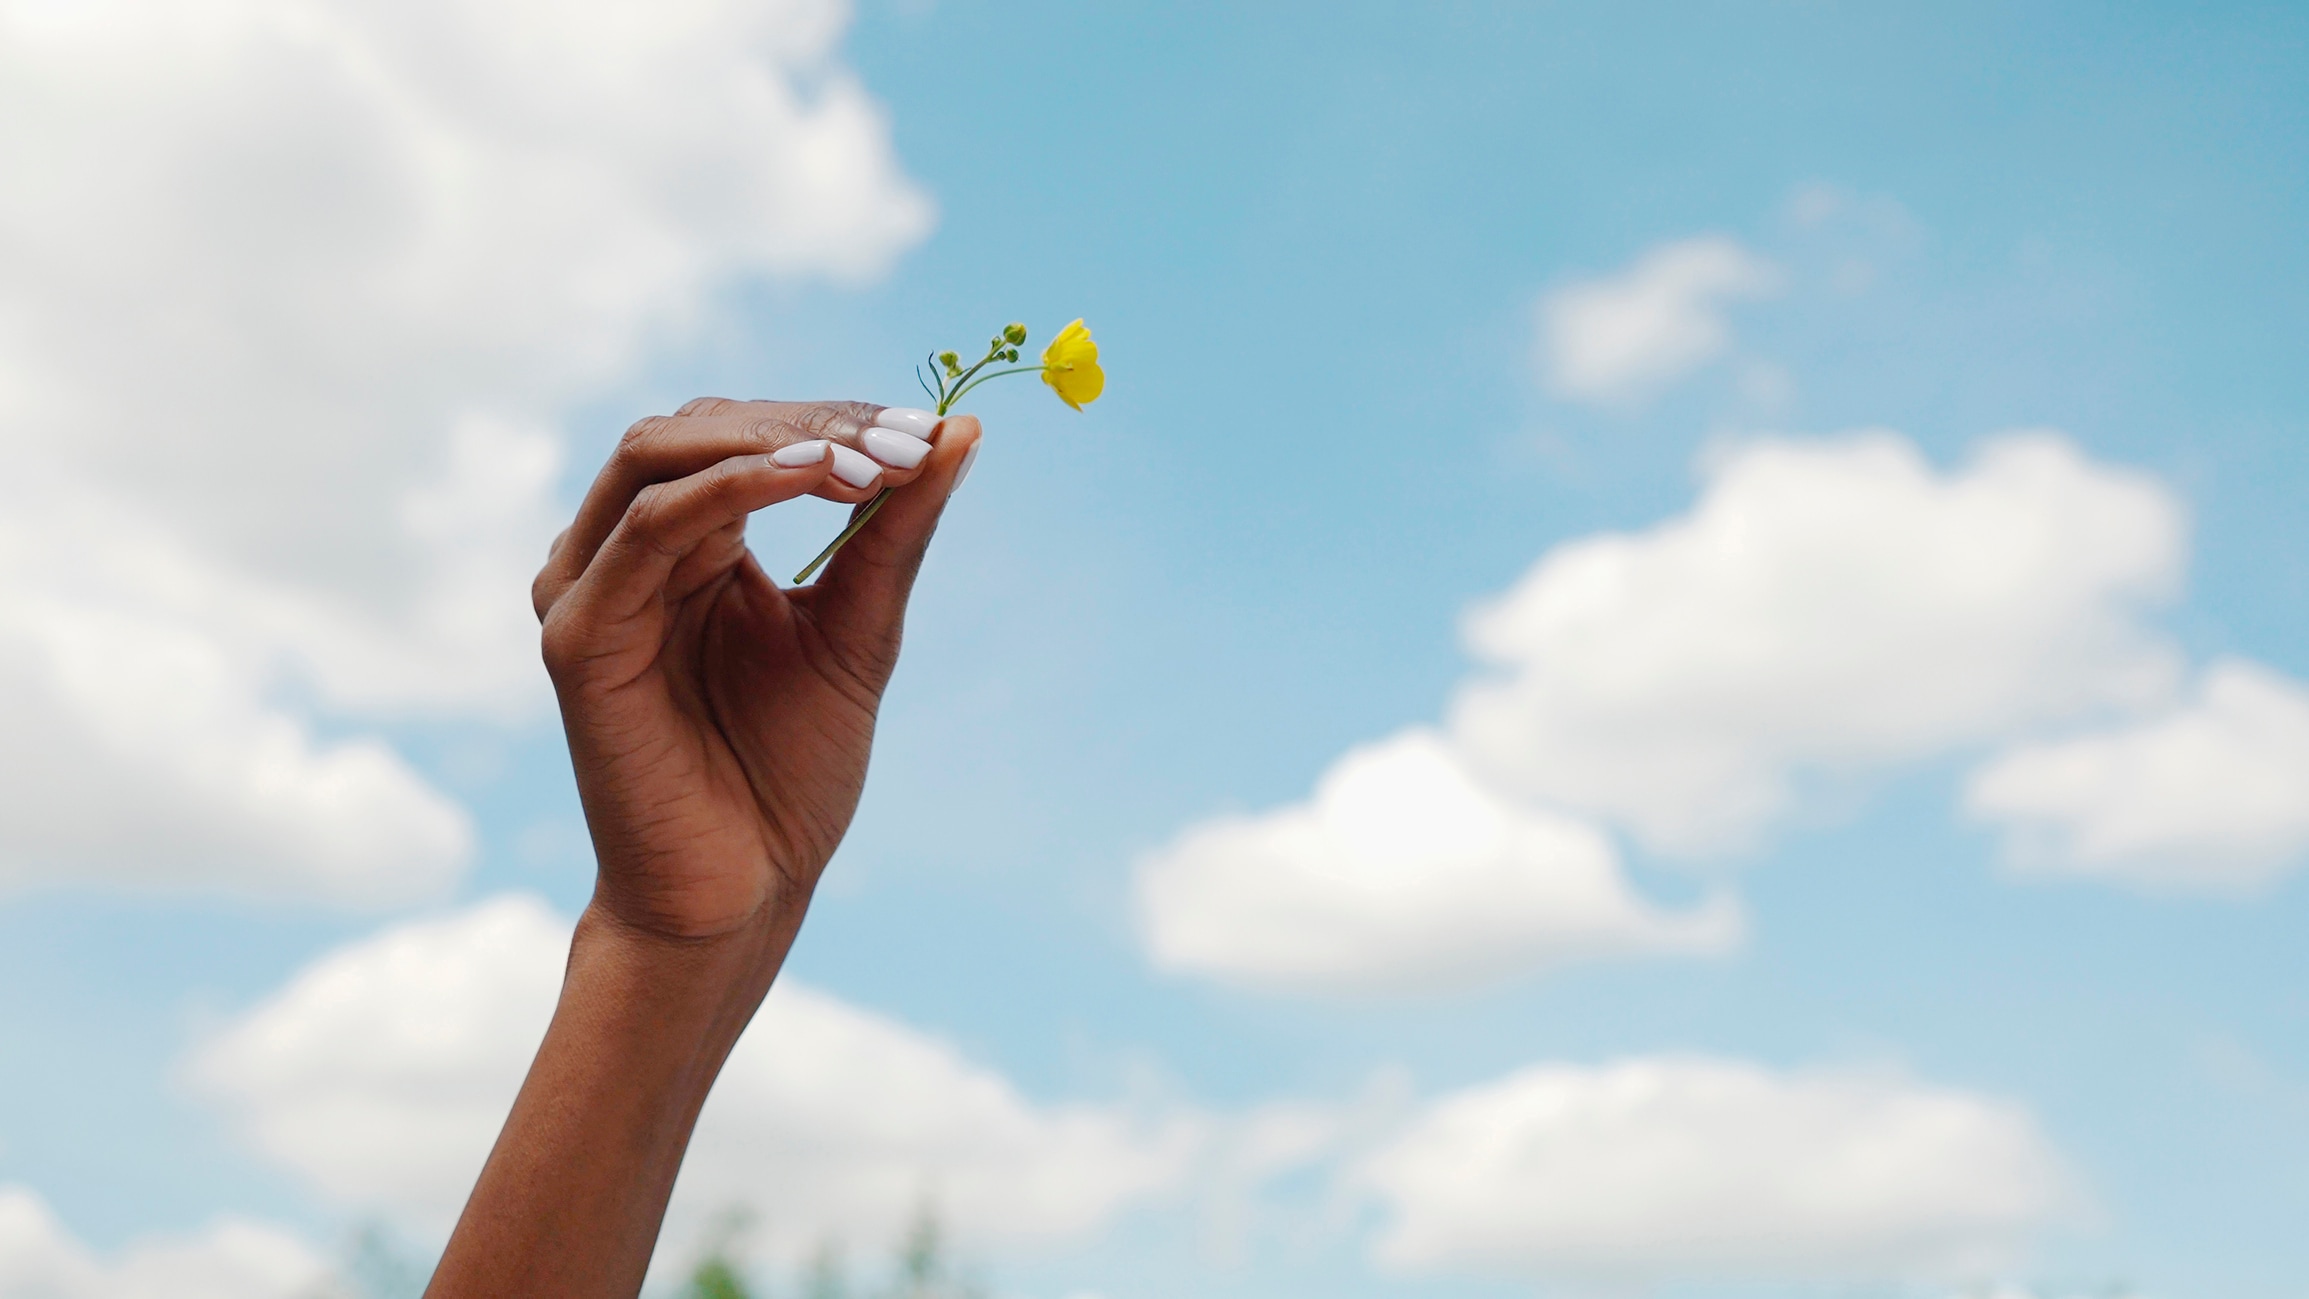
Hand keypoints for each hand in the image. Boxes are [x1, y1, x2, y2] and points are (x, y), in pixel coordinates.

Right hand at [530, 398, 979, 940]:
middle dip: (809, 423)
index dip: (833, 420)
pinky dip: (729, 490)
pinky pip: (648, 529)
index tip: (928, 426)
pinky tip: (810, 479)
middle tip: (906, 438)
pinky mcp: (578, 636)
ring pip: (662, 456)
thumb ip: (893, 530)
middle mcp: (625, 552)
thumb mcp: (859, 630)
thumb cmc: (789, 773)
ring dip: (774, 443)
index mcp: (686, 543)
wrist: (744, 890)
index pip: (744, 436)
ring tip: (870, 460)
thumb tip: (961, 428)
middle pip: (698, 428)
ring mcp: (590, 586)